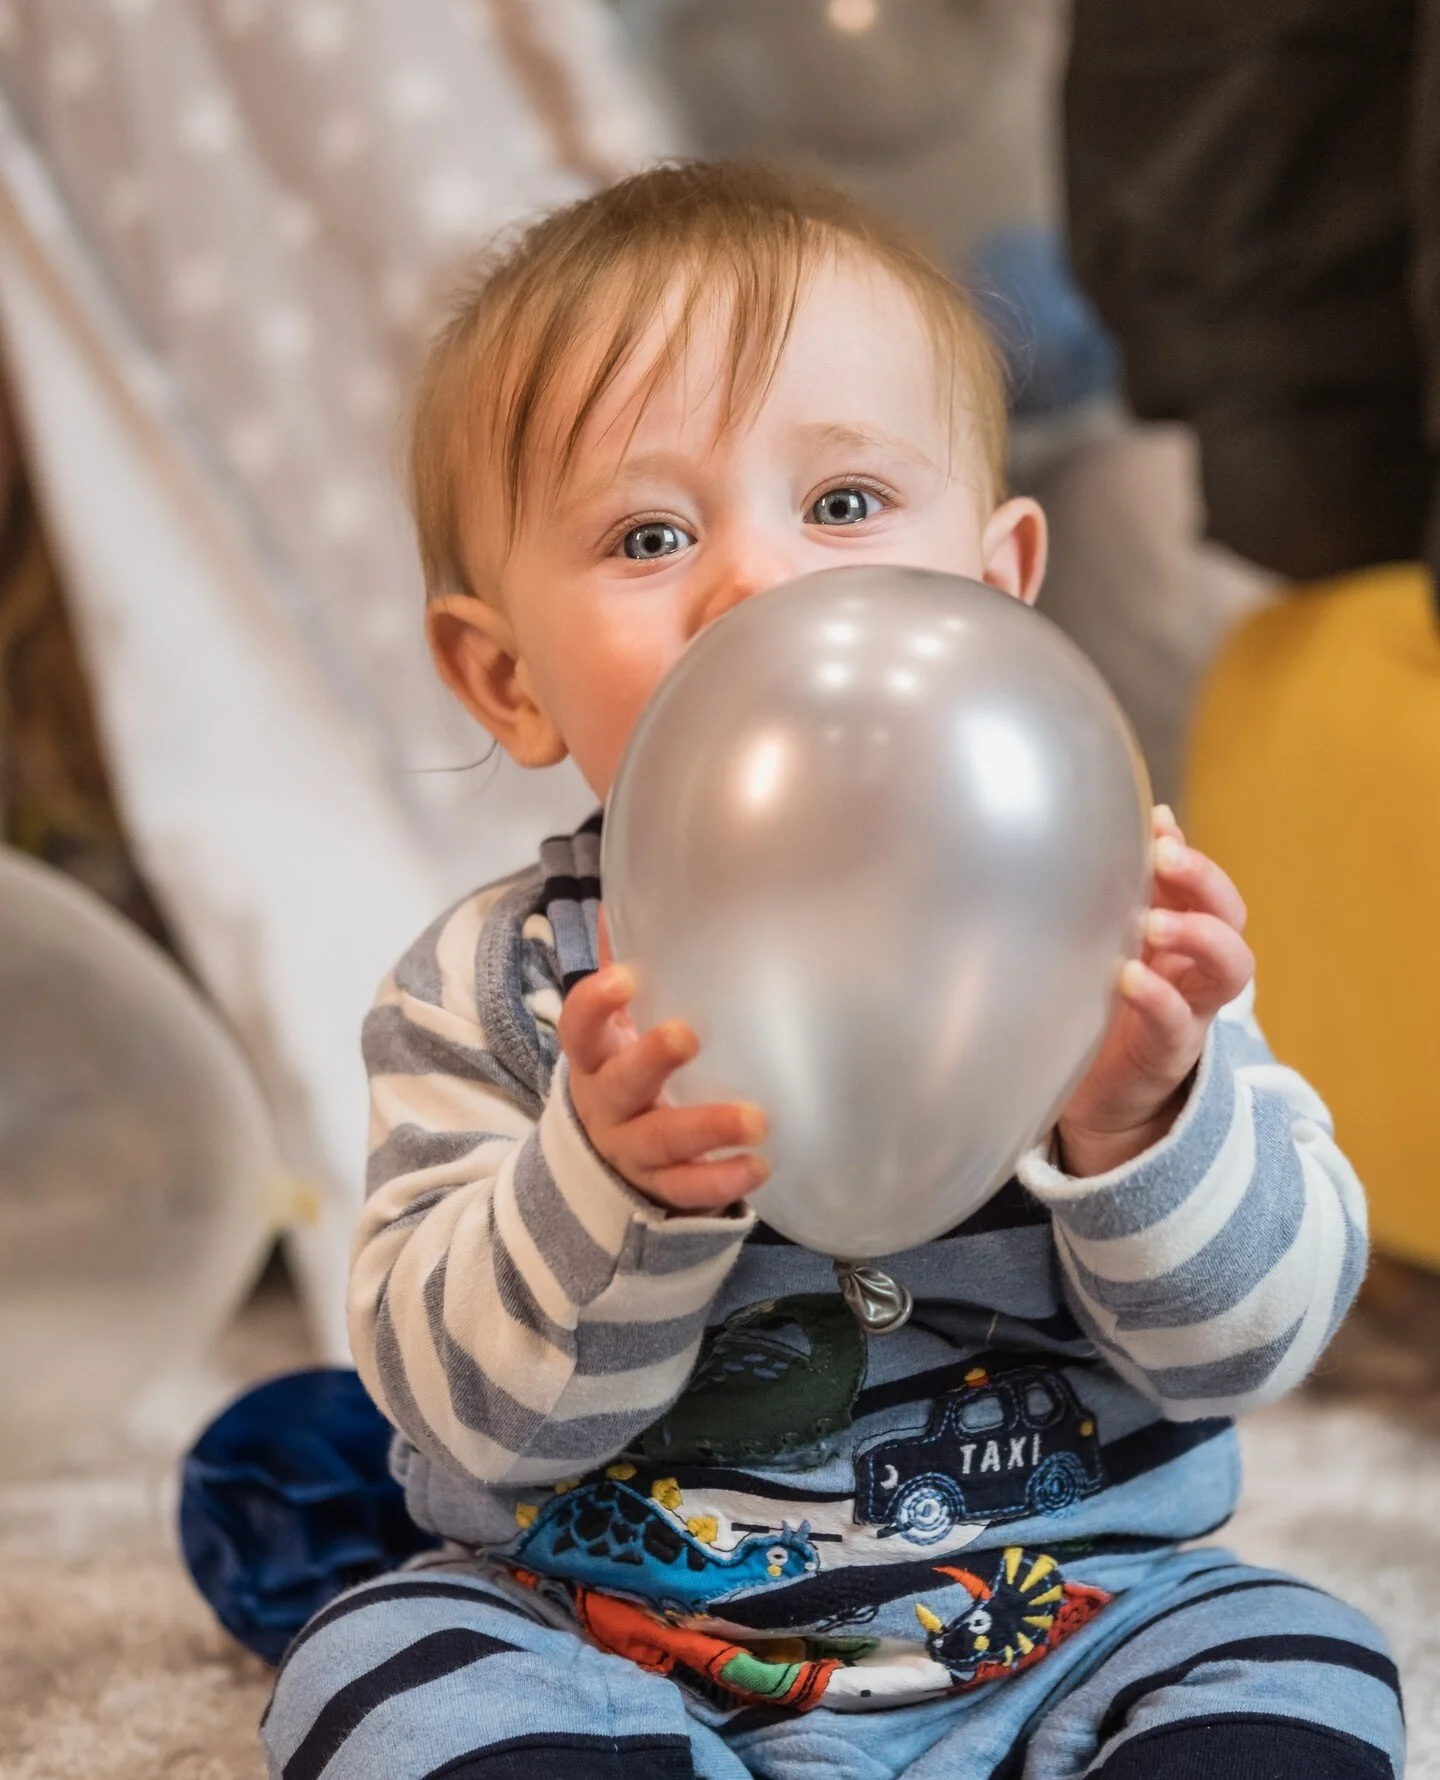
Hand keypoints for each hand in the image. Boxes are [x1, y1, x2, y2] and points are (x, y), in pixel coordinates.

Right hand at [558, 912, 770, 1212]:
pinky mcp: (659, 1189)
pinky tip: (759, 1167)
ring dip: (706, 1128)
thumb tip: (631, 890)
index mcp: (595, 1057)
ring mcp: (631, 1150)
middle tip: (689, 1034)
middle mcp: (606, 1104)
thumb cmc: (624, 1072)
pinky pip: (686, 1190)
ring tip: (756, 1121)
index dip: (596, 1003)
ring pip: (660, 1141)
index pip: (579, 1026)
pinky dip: (721, 1183)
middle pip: (621, 1083)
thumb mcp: (616, 1027)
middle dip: (652, 1059)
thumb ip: (624, 968)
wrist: (603, 1164)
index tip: (627, 977)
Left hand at [1056, 805, 1253, 1177]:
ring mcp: (1192, 1008)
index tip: (1157, 822)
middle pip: (1230, 914)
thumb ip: (1110, 901)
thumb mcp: (1103, 944)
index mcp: (1181, 932)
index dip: (1189, 852)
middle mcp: (1196, 965)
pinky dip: (1159, 998)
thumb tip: (1097, 834)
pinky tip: (1130, 980)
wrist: (1098, 1093)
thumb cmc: (1098, 1003)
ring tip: (1156, 923)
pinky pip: (1178, 1022)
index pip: (1203, 883)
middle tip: (1166, 857)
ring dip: (1200, 935)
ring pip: (1231, 966)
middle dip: (1204, 880)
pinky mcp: (1170, 1051)